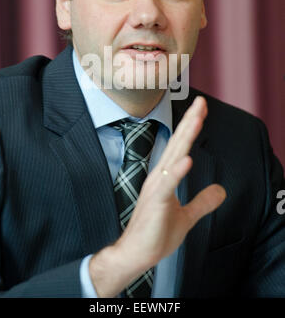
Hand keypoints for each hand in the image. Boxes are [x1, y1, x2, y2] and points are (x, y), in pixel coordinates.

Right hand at [90, 96, 225, 296]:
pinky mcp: (155, 203)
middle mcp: (160, 176)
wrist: (135, 254)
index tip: (201, 109)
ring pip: (173, 157)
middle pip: (177, 143)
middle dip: (190, 121)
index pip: (181, 146)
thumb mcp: (187, 216)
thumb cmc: (155, 234)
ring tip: (196, 119)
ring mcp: (156, 188)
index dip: (191, 127)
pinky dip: (177, 172)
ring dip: (185, 137)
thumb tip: (221, 190)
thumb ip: (202, 201)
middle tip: (201, 102)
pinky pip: (167, 185)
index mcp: (165, 177)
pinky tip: (187, 159)